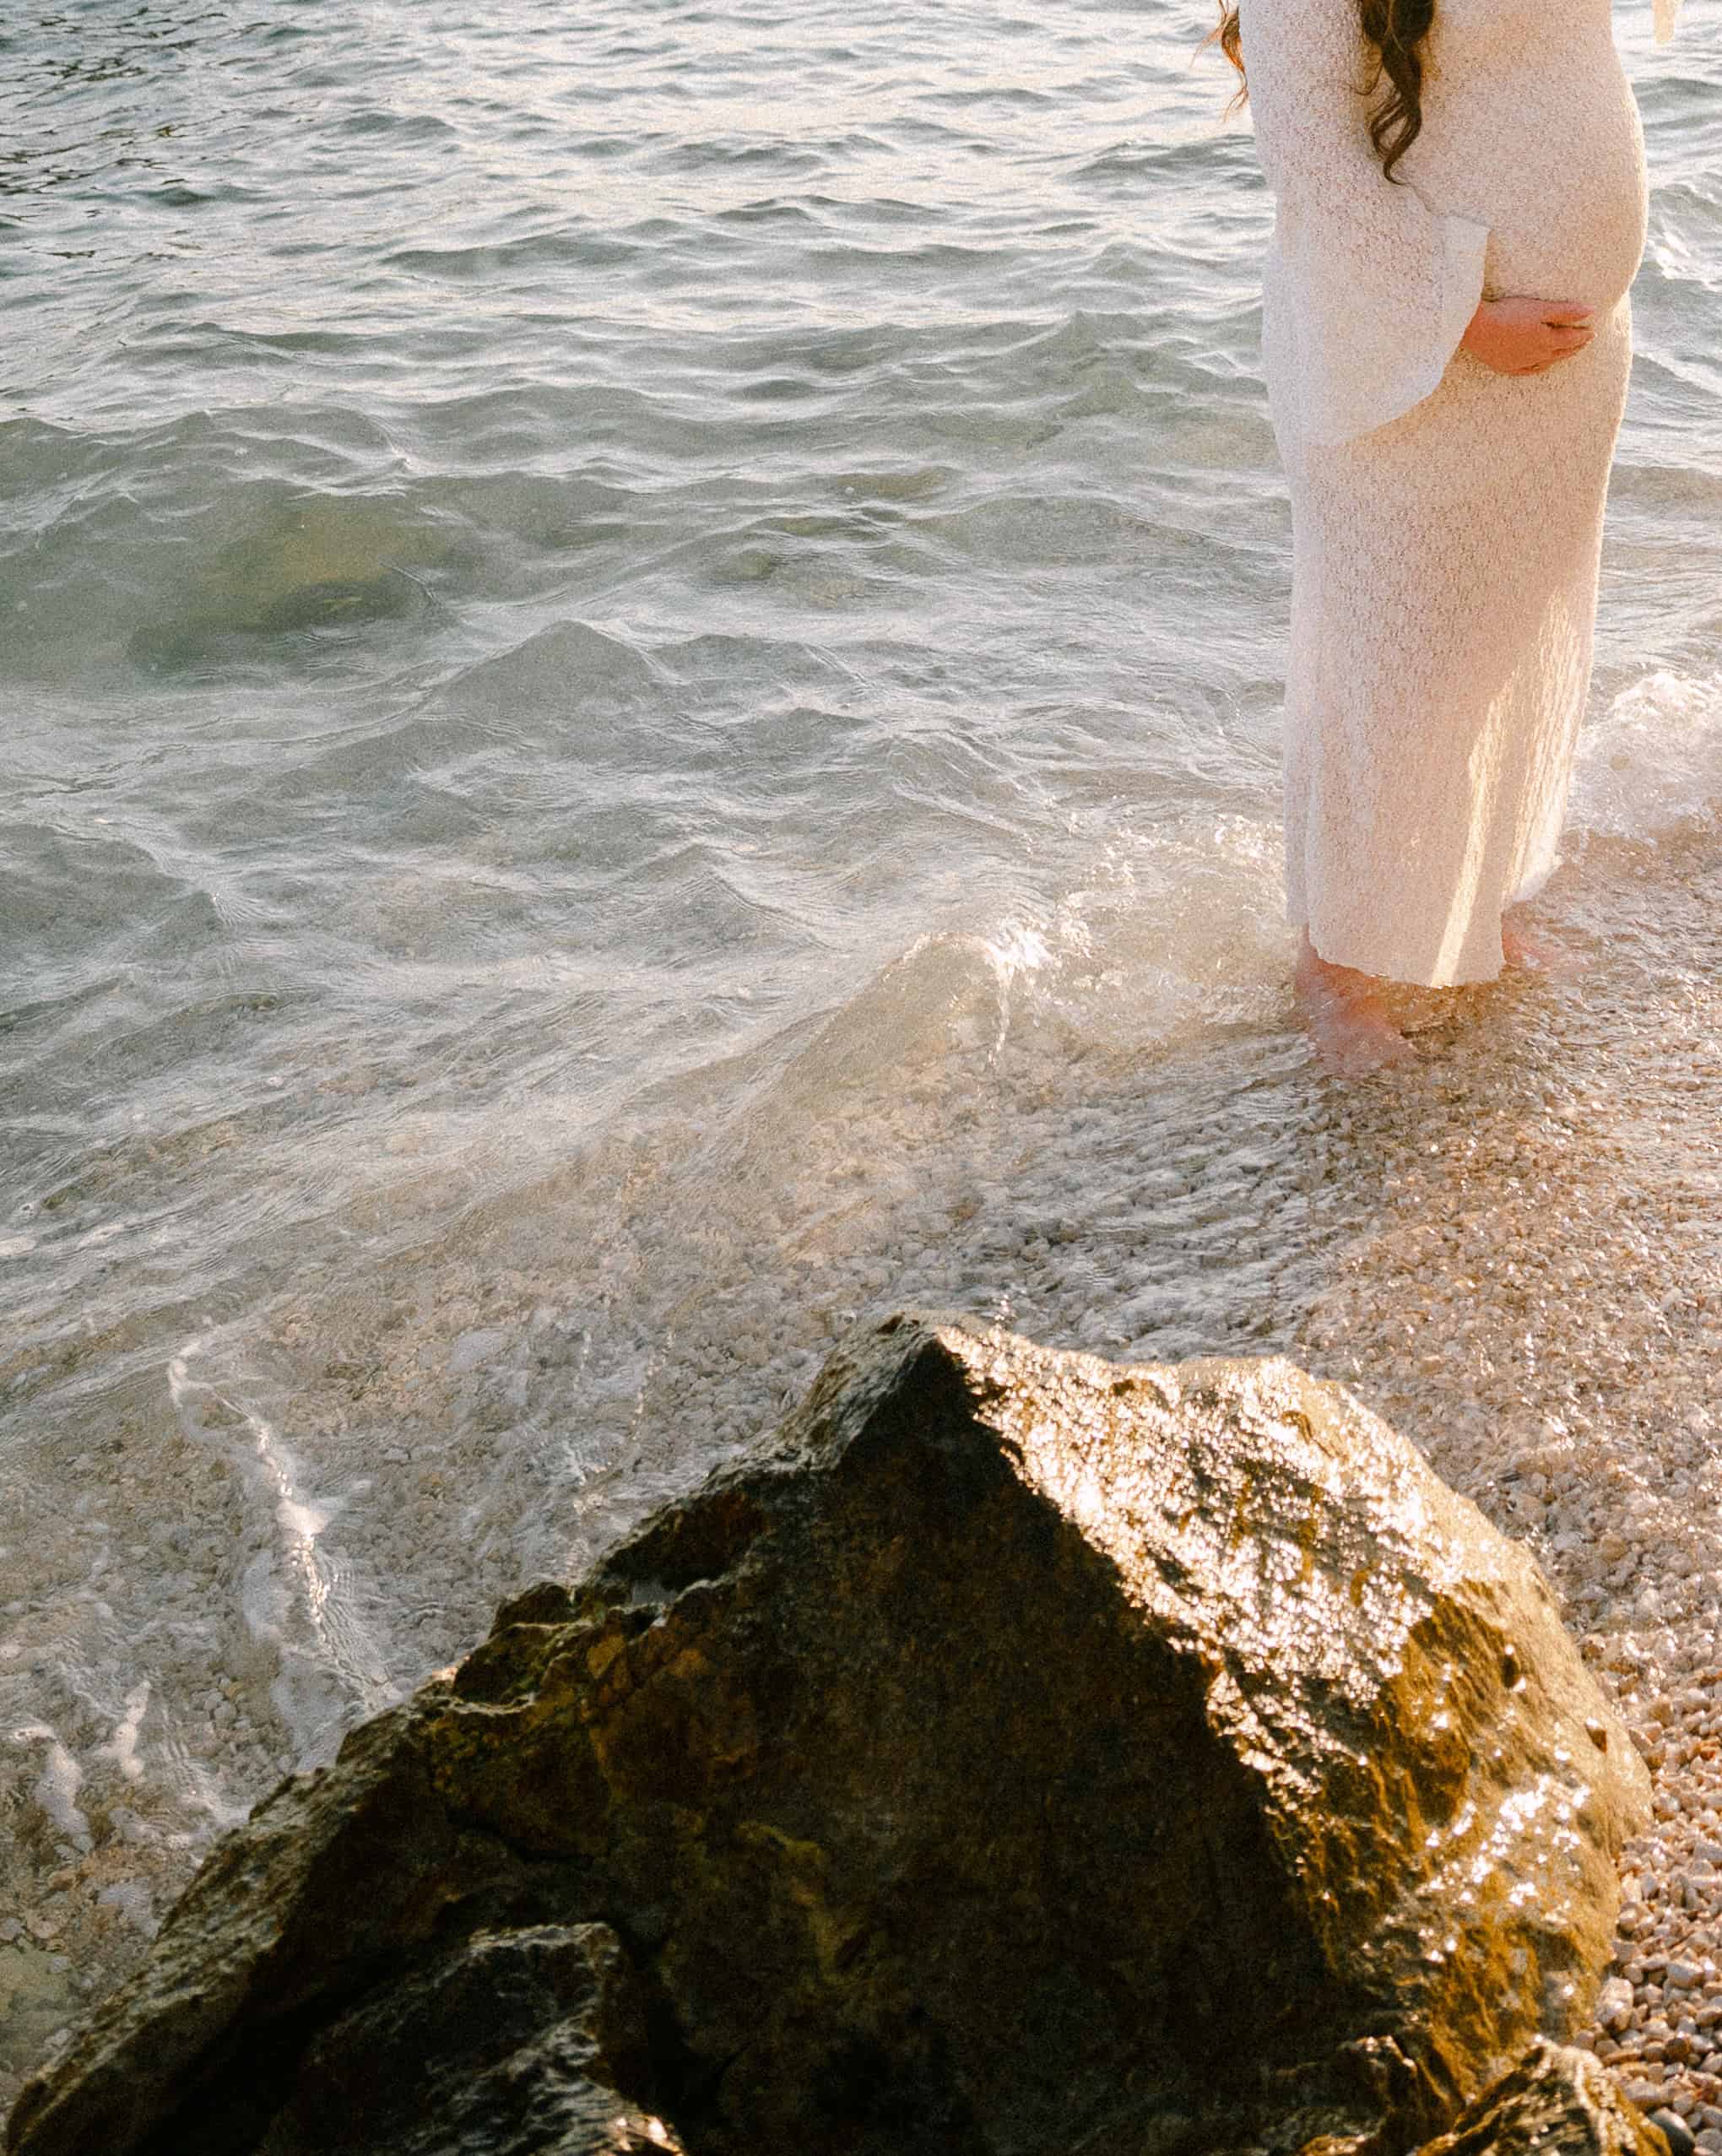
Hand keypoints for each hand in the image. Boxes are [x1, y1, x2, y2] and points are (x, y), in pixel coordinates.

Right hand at [1461, 297, 1595, 374]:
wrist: (1477, 329)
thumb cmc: (1508, 314)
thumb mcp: (1540, 308)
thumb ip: (1565, 311)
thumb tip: (1590, 311)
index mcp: (1546, 340)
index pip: (1570, 338)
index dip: (1583, 335)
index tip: (1592, 332)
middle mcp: (1537, 355)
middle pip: (1561, 352)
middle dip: (1574, 347)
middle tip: (1584, 343)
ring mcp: (1521, 363)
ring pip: (1547, 362)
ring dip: (1559, 358)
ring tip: (1566, 354)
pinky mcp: (1507, 366)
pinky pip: (1528, 371)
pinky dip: (1539, 368)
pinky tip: (1542, 366)